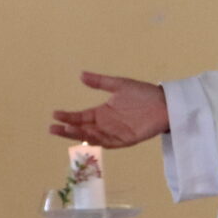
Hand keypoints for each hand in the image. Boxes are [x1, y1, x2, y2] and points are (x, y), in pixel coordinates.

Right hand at [50, 71, 168, 147]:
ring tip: (67, 130)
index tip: (55, 114)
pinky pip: (109, 142)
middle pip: (82, 129)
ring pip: (93, 137)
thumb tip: (81, 75)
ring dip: (79, 135)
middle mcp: (105, 125)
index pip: (81, 116)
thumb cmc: (143, 94)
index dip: (68, 116)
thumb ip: (100, 82)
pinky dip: (98, 140)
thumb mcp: (119, 85)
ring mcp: (115, 133)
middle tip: (53, 128)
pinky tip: (88, 136)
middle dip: (67, 129)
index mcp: (102, 113)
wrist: (165, 103)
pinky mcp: (125, 140)